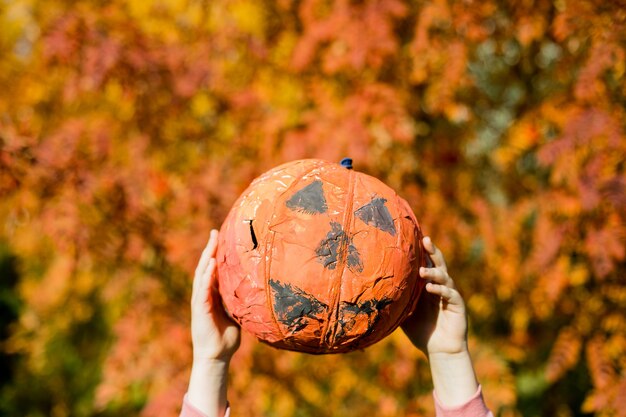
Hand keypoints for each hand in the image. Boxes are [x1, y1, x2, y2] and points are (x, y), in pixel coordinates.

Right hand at [187, 229, 239, 416]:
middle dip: (209, 249)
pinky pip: (202, 288)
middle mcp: (204, 294)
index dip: (216, 254)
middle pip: (205, 266)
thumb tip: (258, 293)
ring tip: (211, 241)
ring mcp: (200, 300)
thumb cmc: (227, 338)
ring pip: (202, 273)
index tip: (222, 238)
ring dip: (206, 257)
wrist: (217, 356)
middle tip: (215, 232)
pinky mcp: (199, 308)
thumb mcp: (237, 314)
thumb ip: (241, 302)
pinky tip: (211, 263)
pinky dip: (207, 275)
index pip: (213, 270)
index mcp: (212, 295)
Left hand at [401, 236, 477, 406]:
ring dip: (433, 272)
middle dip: (433, 252)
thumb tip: (371, 293)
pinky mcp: (457, 306)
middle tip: (426, 240)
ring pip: (444, 277)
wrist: (439, 351)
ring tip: (422, 270)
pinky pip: (450, 294)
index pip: (426, 264)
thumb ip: (394, 301)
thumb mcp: (403, 313)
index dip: (423, 252)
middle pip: (438, 264)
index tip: (416, 237)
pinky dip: (440, 289)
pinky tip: (430, 287)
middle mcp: (440, 286)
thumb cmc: (421, 331)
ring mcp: (450, 295)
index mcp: (428, 286)